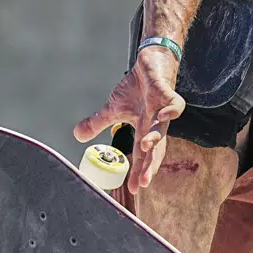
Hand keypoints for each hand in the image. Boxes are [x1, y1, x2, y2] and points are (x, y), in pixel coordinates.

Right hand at [73, 47, 184, 193]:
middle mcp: (155, 123)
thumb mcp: (112, 108)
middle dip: (150, 165)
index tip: (132, 189)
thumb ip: (97, 123)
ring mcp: (162, 108)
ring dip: (155, 137)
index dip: (138, 171)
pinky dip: (172, 110)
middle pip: (156, 148)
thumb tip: (77, 135)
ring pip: (163, 127)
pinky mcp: (167, 93)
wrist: (150, 64)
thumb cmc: (135, 89)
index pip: (142, 155)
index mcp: (143, 129)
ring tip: (146, 147)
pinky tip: (165, 114)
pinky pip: (175, 104)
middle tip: (144, 181)